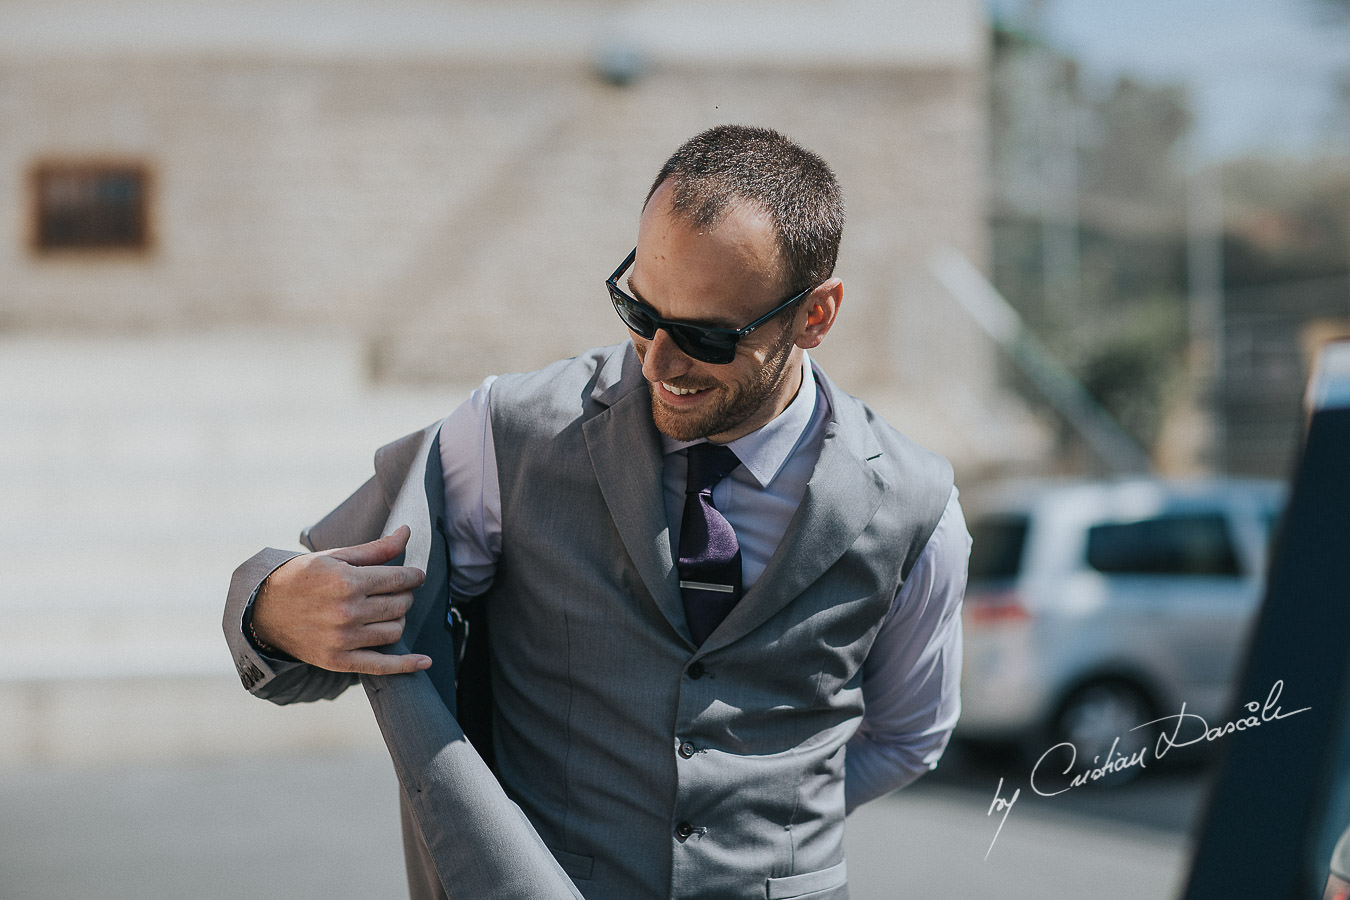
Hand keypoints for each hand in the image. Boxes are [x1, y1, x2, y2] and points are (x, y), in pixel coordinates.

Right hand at [251, 525, 431, 674]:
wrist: (263, 609)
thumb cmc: (302, 577)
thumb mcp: (335, 557)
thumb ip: (376, 549)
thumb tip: (407, 531)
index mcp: (347, 582)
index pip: (399, 580)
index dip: (414, 577)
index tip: (416, 576)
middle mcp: (347, 612)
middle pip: (400, 605)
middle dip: (405, 596)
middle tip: (397, 591)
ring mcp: (343, 639)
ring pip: (395, 631)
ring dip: (399, 619)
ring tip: (389, 611)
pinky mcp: (338, 661)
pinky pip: (381, 666)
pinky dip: (406, 665)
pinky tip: (424, 662)